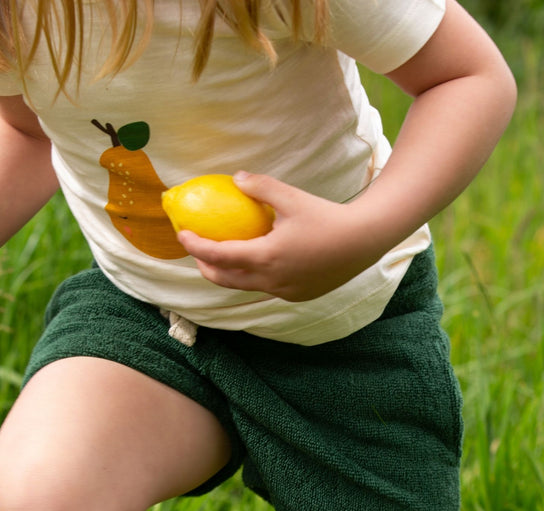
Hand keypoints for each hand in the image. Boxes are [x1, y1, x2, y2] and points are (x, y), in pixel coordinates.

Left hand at [177, 172, 384, 302]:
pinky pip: (267, 287)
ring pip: (245, 286)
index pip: (218, 255)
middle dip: (206, 267)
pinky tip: (255, 263)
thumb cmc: (327, 216)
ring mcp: (284, 291)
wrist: (364, 241)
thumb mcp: (291, 197)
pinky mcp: (297, 295)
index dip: (196, 246)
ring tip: (222, 258)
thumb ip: (260, 187)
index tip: (182, 235)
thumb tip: (236, 178)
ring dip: (228, 274)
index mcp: (265, 257)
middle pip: (225, 279)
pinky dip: (253, 277)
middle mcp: (270, 280)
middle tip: (197, 251)